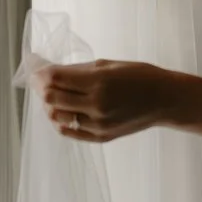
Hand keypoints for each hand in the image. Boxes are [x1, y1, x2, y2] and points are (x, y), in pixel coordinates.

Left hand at [30, 58, 173, 142]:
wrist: (165, 100)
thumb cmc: (141, 76)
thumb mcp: (110, 65)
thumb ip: (80, 71)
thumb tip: (53, 72)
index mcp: (99, 82)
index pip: (55, 79)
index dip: (40, 71)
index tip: (35, 65)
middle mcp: (96, 105)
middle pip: (52, 98)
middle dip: (40, 86)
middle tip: (38, 79)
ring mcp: (98, 124)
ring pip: (57, 117)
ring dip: (49, 105)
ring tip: (51, 95)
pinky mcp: (101, 137)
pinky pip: (70, 131)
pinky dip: (60, 121)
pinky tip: (61, 112)